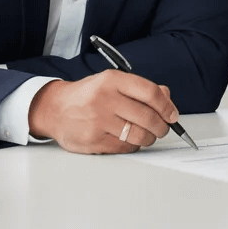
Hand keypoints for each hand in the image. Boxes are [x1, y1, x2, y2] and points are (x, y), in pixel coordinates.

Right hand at [28, 69, 176, 154]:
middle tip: (163, 128)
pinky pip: (125, 148)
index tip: (172, 115)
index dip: (167, 106)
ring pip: (139, 135)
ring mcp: (98, 121)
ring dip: (149, 138)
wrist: (54, 109)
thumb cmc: (88, 95)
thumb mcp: (112, 82)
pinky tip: (129, 140)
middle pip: (148, 117)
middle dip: (162, 126)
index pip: (149, 92)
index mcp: (112, 80)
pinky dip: (133, 146)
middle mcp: (105, 99)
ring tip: (147, 135)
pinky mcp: (93, 140)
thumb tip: (167, 97)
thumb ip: (140, 88)